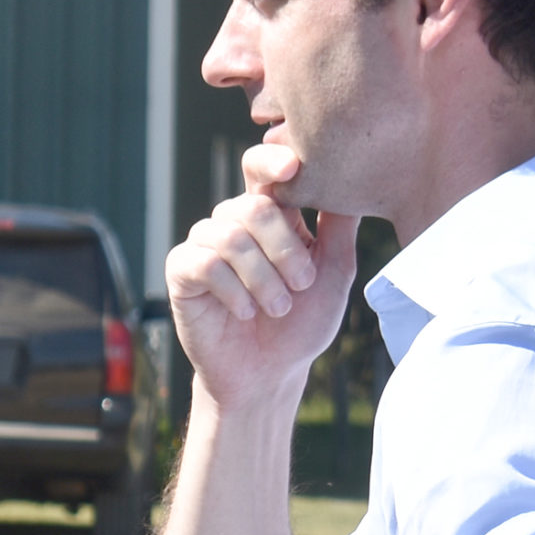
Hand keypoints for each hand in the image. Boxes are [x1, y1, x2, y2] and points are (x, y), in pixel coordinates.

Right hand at [164, 141, 357, 413]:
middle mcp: (234, 222)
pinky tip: (245, 312)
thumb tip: (352, 175)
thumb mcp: (334, 271)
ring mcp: (205, 244)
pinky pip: (204, 263)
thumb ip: (339, 225)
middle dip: (284, 248)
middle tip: (302, 284)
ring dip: (262, 278)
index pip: (263, 168)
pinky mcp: (181, 271)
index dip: (273, 160)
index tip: (293, 166)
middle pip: (254, 206)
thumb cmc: (302, 323)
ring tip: (278, 308)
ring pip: (231, 237)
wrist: (268, 375)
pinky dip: (232, 290)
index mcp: (271, 213)